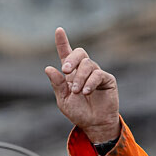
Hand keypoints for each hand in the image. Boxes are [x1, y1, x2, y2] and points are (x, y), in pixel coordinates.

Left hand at [45, 27, 119, 143]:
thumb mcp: (63, 100)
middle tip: (66, 70)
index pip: (66, 54)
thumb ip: (57, 84)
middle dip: (71, 59)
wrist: (94, 124)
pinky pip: (98, 74)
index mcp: (71, 74)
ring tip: (77, 92)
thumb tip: (48, 68)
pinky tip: (86, 92)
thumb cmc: (78, 112)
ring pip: (88, 64)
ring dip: (80, 78)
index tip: (58, 30)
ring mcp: (96, 74)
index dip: (62, 42)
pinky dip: (90, 82)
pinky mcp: (107, 80)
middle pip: (80, 53)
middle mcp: (84, 70)